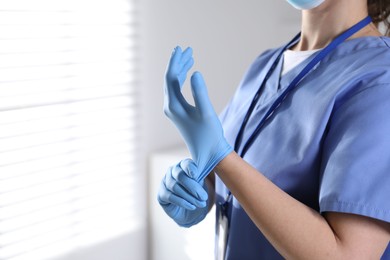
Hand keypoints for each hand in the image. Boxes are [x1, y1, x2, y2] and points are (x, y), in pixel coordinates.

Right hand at [157, 159, 208, 226]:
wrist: (188, 209)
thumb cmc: (195, 192)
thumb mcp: (200, 184)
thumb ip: (199, 179)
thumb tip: (197, 178)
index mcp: (183, 164)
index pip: (186, 164)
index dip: (190, 169)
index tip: (196, 175)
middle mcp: (172, 170)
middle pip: (179, 176)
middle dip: (193, 187)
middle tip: (204, 197)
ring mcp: (164, 182)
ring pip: (175, 187)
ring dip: (189, 197)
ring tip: (201, 204)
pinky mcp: (161, 194)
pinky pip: (170, 197)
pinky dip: (182, 202)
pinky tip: (192, 207)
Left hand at [164, 46, 232, 180]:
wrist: (208, 153)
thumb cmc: (209, 134)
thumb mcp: (207, 112)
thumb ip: (200, 92)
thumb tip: (195, 73)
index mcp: (174, 106)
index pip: (171, 78)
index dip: (175, 62)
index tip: (181, 49)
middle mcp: (170, 107)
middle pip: (170, 79)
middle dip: (178, 63)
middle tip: (186, 49)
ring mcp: (173, 110)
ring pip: (173, 84)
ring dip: (181, 69)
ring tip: (189, 56)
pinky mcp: (179, 112)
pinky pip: (177, 90)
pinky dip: (182, 79)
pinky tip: (188, 73)